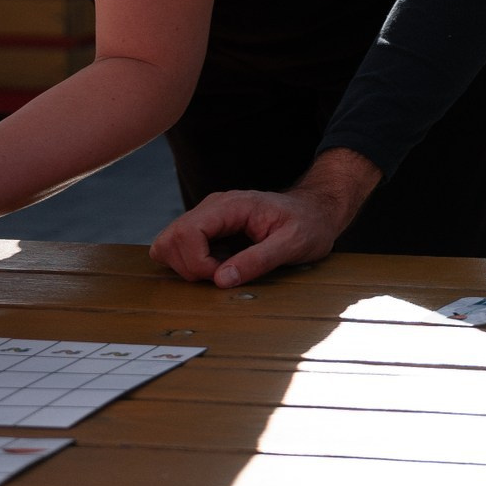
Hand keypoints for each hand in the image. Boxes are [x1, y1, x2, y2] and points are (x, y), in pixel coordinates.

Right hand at [149, 149, 378, 286]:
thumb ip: (258, 260)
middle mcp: (213, 207)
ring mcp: (208, 217)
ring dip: (186, 265)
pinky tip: (216, 266)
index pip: (187, 231)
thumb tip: (221, 279)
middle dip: (189, 267)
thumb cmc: (309, 224)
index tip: (221, 275)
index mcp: (232, 205)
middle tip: (221, 276)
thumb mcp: (293, 244)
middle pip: (171, 238)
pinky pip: (179, 246)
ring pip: (169, 243)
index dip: (196, 261)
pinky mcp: (208, 229)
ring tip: (219, 271)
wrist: (316, 212)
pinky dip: (189, 263)